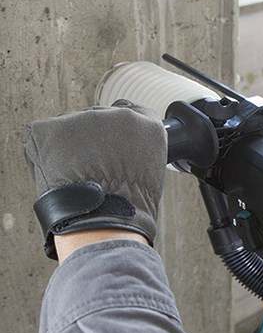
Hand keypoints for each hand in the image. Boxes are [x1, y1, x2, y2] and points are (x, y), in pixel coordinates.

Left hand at [22, 100, 165, 258]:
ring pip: (70, 129)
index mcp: (146, 124)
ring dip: (70, 148)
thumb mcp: (150, 172)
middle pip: (96, 120)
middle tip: (96, 170)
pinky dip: (47, 156)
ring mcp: (80, 119)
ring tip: (81, 177)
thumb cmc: (129, 207)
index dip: (117, 133)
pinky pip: (43, 137)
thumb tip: (117, 147)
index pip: (128, 112)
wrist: (105, 220)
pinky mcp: (49, 128)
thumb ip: (137, 149)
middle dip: (93, 141)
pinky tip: (63, 175)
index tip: (113, 145)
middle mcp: (114, 114)